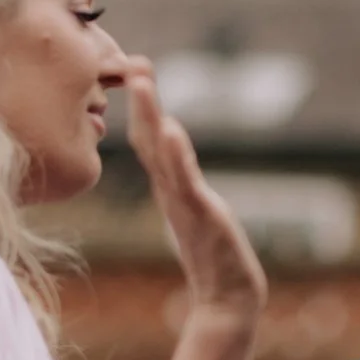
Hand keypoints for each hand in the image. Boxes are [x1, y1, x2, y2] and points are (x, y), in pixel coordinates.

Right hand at [125, 61, 266, 321]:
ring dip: (151, 117)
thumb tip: (178, 174)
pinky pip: (184, 181)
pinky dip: (176, 155)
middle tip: (132, 61)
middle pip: (149, 137)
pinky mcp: (199, 216)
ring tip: (143, 82)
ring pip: (161, 153)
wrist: (228, 299)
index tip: (136, 70)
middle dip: (143, 100)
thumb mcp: (196, 215)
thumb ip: (184, 192)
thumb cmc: (213, 260)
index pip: (150, 140)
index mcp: (171, 187)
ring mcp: (183, 202)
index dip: (142, 107)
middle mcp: (172, 190)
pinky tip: (169, 130)